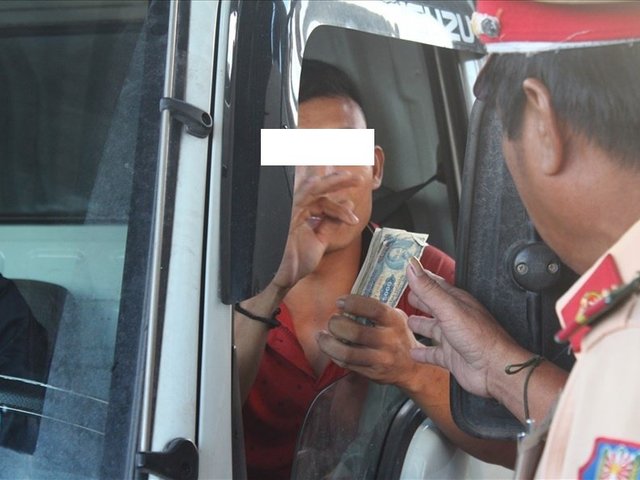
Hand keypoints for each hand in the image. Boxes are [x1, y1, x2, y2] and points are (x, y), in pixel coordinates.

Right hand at [271, 171, 362, 289]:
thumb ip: (330, 224)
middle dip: (338, 182)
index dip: (340, 208)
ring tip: (347, 176)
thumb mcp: (320, 240)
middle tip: (357, 179)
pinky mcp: (285, 215)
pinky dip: (307, 188)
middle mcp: (296, 210)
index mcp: (303, 214)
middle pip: (318, 190)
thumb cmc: (296, 263)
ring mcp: (289, 211)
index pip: (323, 202)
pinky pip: (297, 198)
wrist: (282, 278)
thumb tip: (347, 206)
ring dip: (329, 182)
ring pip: (310, 189)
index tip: (353, 219)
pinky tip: (318, 182)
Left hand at [316, 295, 429, 392]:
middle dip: (337, 324)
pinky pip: (346, 364)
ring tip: (322, 335)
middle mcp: (389, 341)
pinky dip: (333, 354)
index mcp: (395, 321)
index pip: (373, 309)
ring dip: (328, 343)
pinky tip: (330, 347)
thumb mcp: (395, 317)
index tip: (339, 301)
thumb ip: (376, 309)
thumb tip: (347, 300)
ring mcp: (381, 359)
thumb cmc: (398, 336)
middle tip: (332, 320)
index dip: (353, 303)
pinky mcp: (372, 373)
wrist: (412, 367)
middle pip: (355, 332)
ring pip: (347, 353)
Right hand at [406, 258, 521, 397]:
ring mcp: (452, 338)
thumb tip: (412, 266)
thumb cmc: (479, 337)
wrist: (495, 369)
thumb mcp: (448, 308)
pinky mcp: (451, 357)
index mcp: (455, 302)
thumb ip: (428, 289)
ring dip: (420, 325)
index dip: (421, 278)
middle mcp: (454, 318)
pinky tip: (413, 352)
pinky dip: (422, 352)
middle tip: (407, 295)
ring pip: (432, 329)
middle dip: (419, 300)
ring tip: (408, 322)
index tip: (408, 271)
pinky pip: (432, 353)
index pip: (435, 285)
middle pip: (432, 306)